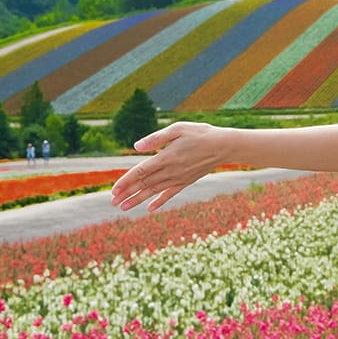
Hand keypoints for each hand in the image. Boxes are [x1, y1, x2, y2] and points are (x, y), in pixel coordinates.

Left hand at [110, 122, 224, 212]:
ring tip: (124, 207)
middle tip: (113, 202)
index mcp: (166, 157)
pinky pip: (170, 194)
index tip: (114, 190)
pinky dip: (159, 201)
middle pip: (144, 184)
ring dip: (138, 199)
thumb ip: (156, 138)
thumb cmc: (200, 134)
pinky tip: (150, 209)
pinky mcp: (186, 181)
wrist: (224, 146)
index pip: (141, 172)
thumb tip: (136, 147)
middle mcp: (171, 171)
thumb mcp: (178, 129)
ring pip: (154, 191)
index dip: (126, 181)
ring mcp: (179, 178)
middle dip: (127, 193)